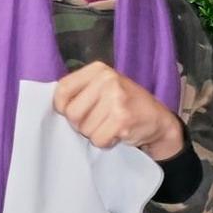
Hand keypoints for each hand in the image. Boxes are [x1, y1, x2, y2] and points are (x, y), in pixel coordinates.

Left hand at [53, 63, 183, 159]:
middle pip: (71, 113)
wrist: (158, 119)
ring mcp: (116, 99)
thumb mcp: (104, 87)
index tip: (73, 112)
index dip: (62, 107)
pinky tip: (117, 134)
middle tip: (98, 121)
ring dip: (95, 134)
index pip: (62, 89)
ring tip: (110, 125)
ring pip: (85, 129)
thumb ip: (81, 91)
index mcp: (98, 70)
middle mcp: (107, 80)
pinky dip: (105, 142)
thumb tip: (55, 107)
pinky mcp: (122, 120)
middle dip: (81, 124)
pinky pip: (98, 139)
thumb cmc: (125, 104)